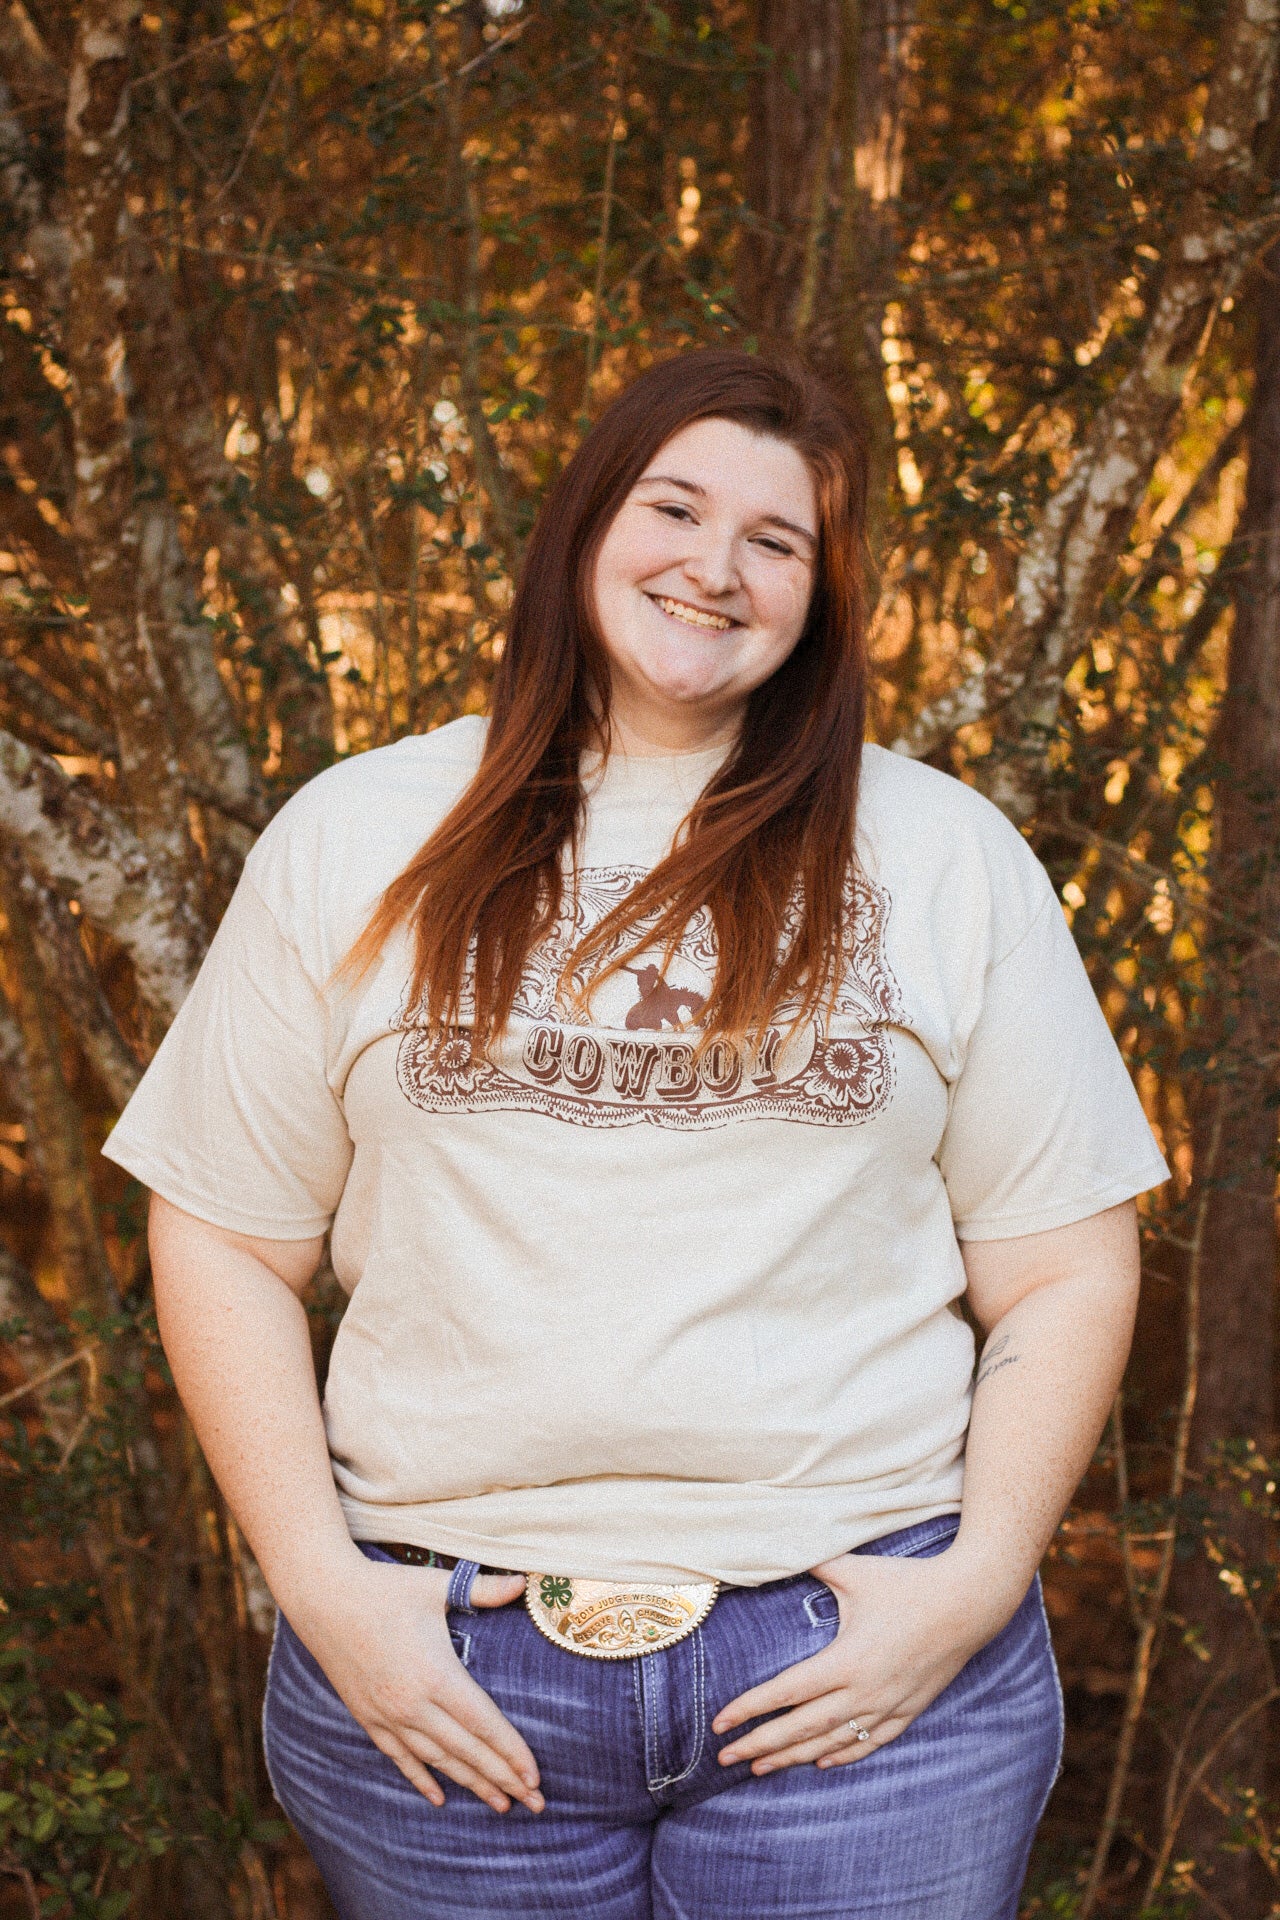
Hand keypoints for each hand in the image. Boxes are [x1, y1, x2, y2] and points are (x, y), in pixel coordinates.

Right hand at [286, 1551, 543, 1813]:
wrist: (323, 1598)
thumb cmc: (386, 1588)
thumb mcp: (437, 1586)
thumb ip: (485, 1589)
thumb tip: (525, 1582)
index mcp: (435, 1674)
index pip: (483, 1724)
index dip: (511, 1752)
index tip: (534, 1777)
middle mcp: (412, 1705)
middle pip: (467, 1751)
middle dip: (503, 1778)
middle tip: (534, 1803)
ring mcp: (388, 1715)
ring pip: (437, 1760)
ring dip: (471, 1783)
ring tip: (500, 1804)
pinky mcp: (368, 1717)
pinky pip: (400, 1757)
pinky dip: (422, 1778)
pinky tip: (439, 1798)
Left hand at [712, 1547, 1013, 1774]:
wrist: (969, 1603)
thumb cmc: (908, 1582)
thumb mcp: (856, 1571)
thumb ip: (814, 1564)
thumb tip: (777, 1547)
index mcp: (845, 1660)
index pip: (785, 1693)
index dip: (749, 1710)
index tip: (719, 1724)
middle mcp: (864, 1692)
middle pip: (800, 1729)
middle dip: (759, 1745)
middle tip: (725, 1757)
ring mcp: (887, 1706)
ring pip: (831, 1743)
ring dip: (793, 1757)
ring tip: (761, 1768)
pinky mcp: (908, 1710)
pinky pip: (869, 1742)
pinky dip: (842, 1755)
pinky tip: (821, 1762)